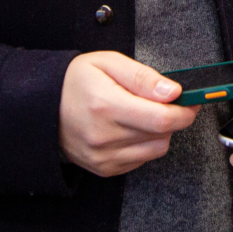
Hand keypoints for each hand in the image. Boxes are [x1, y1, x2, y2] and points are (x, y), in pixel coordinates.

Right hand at [58, 51, 197, 176]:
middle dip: (172, 118)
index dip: (184, 111)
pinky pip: (141, 160)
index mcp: (106, 106)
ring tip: (144, 113)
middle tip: (167, 102)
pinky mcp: (104, 168)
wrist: (41, 107)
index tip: (190, 102)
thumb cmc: (75, 81)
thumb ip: (143, 77)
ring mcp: (103, 156)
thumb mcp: (108, 63)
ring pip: (155, 150)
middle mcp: (104, 136)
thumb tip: (173, 91)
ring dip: (159, 132)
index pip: (161, 119)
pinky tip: (131, 127)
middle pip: (162, 135)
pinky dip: (144, 144)